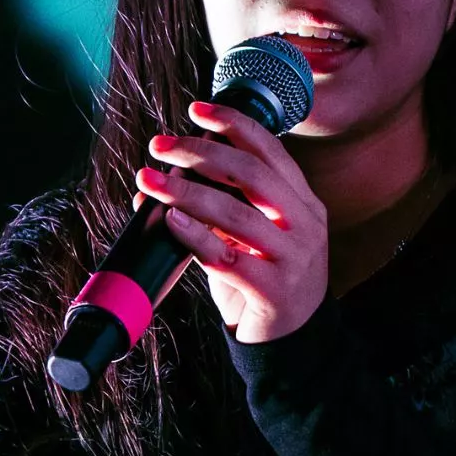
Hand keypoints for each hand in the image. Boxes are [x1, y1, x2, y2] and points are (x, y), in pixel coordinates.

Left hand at [132, 101, 328, 343]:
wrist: (293, 344)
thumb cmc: (265, 284)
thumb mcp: (253, 239)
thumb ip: (220, 209)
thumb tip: (159, 182)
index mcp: (304, 204)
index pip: (271, 151)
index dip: (234, 124)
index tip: (197, 111)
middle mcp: (305, 226)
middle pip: (252, 174)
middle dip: (202, 152)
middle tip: (162, 145)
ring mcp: (294, 259)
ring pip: (236, 214)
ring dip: (187, 192)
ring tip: (150, 180)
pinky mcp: (274, 292)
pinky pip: (228, 259)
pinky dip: (195, 236)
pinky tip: (171, 220)